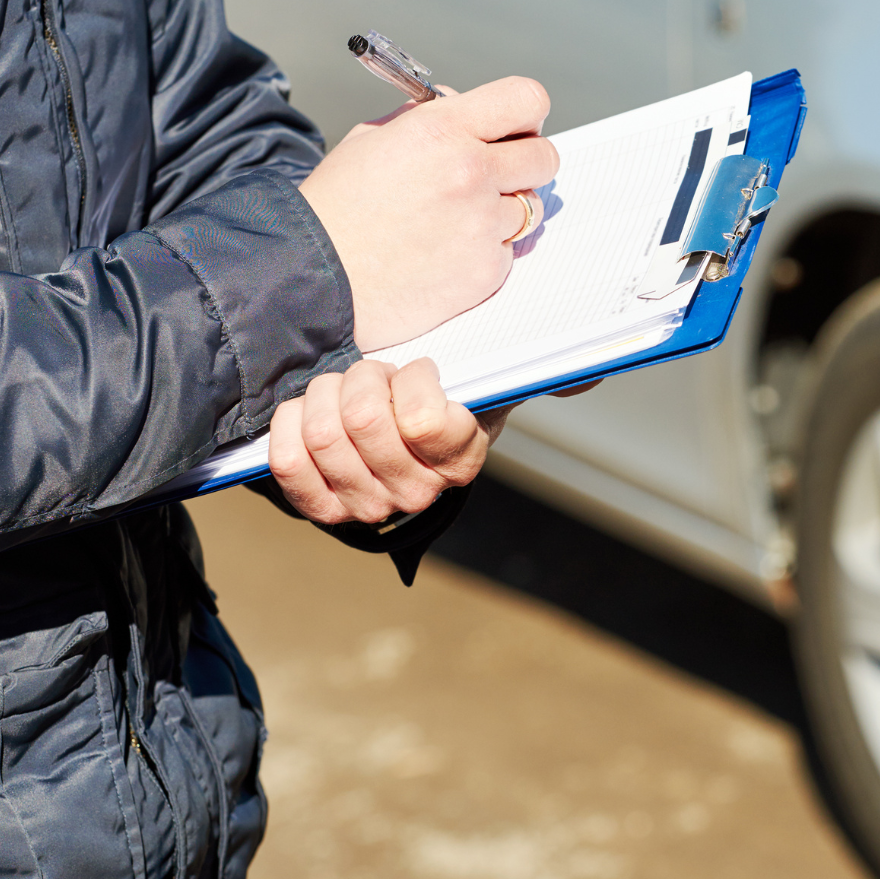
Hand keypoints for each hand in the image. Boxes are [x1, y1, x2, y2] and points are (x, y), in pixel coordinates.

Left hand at [268, 365, 601, 526]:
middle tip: (373, 374)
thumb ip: (539, 373)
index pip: (423, 421)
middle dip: (363, 378)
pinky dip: (288, 423)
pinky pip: (289, 462)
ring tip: (342, 389)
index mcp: (461, 460)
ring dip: (326, 394)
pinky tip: (303, 409)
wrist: (388, 431)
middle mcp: (418, 494)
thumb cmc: (436, 395)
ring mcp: (366, 507)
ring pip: (325, 433)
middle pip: (364, 422)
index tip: (421, 371)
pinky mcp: (319, 507)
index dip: (413, 381)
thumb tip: (591, 376)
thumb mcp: (484, 381)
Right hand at [297, 77, 557, 351]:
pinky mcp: (485, 271)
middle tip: (497, 174)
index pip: (527, 99)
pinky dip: (484, 252)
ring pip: (530, 208)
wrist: (313, 277)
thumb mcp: (371, 139)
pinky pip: (508, 252)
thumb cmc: (335, 209)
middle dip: (524, 163)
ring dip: (503, 211)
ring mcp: (481, 224)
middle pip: (544, 157)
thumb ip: (425, 118)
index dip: (527, 113)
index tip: (517, 127)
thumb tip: (462, 108)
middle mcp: (471, 172)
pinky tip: (445, 253)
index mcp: (443, 129)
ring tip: (458, 220)